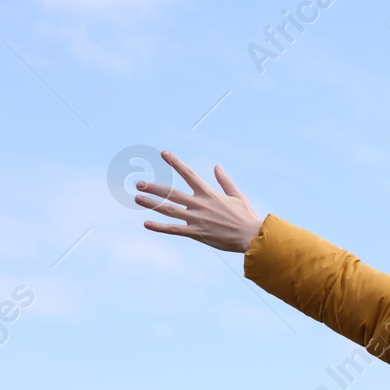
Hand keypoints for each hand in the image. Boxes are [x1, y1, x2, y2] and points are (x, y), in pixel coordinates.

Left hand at [135, 151, 263, 253]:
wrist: (252, 237)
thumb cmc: (247, 217)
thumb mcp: (237, 195)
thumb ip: (225, 181)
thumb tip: (217, 166)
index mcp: (209, 193)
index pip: (188, 173)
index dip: (175, 162)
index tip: (163, 153)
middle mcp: (200, 204)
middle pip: (172, 193)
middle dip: (154, 187)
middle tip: (139, 183)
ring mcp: (197, 219)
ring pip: (169, 209)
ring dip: (152, 203)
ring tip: (137, 198)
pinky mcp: (197, 233)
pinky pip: (174, 229)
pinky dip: (160, 227)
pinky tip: (146, 224)